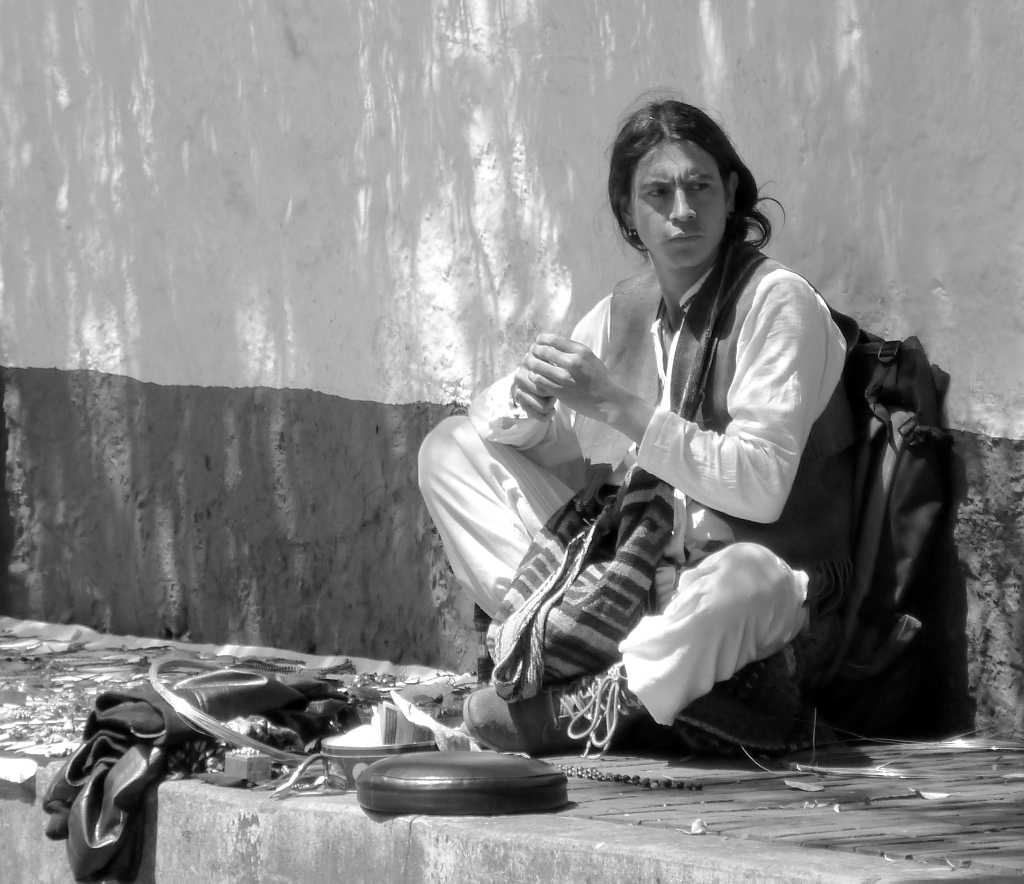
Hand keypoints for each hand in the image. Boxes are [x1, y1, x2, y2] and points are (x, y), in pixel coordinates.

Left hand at [518, 335, 653, 443]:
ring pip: (537, 366)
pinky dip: (534, 378)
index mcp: (581, 351)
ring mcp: (565, 377)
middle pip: (542, 351)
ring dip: (531, 364)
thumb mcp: (590, 359)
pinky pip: (539, 381)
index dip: (541, 339)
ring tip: (530, 365)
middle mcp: (573, 362)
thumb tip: (554, 345)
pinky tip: (535, 378)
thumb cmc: (600, 380)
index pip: (553, 339)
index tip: (538, 342)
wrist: (609, 401)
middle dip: (534, 351)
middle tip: (531, 354)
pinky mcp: (560, 391)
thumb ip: (574, 352)